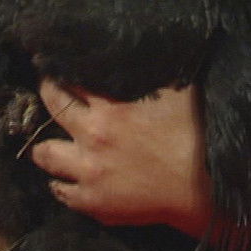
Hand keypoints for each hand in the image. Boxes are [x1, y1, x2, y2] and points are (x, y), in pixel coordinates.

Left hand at [28, 79, 211, 231]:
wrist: (207, 190)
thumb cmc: (197, 137)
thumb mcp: (180, 92)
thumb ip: (156, 72)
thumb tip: (147, 48)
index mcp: (111, 107)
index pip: (70, 79)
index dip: (61, 69)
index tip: (55, 63)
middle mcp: (92, 136)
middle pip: (52, 108)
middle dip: (46, 94)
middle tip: (47, 89)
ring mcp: (89, 172)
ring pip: (44, 155)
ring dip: (45, 147)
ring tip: (48, 141)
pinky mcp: (93, 203)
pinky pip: (61, 193)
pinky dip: (60, 184)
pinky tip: (64, 178)